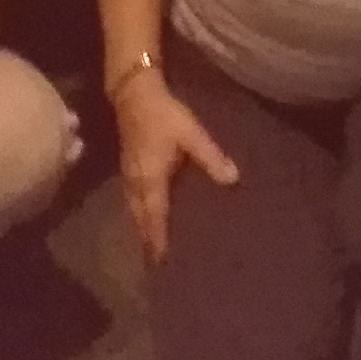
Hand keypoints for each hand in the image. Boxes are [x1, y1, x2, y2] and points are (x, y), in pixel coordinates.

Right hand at [112, 77, 240, 265]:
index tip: (161, 260)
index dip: (158, 238)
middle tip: (156, 264)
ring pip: (133, 211)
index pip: (156, 216)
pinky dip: (137, 215)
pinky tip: (143, 218)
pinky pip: (131, 201)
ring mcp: (129, 176)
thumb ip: (211, 157)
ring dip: (141, 229)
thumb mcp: (192, 134)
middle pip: (140, 218)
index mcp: (151, 178)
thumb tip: (232, 179)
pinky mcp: (128, 169)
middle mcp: (137, 183)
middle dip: (147, 240)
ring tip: (149, 249)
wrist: (135, 95)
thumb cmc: (164, 115)